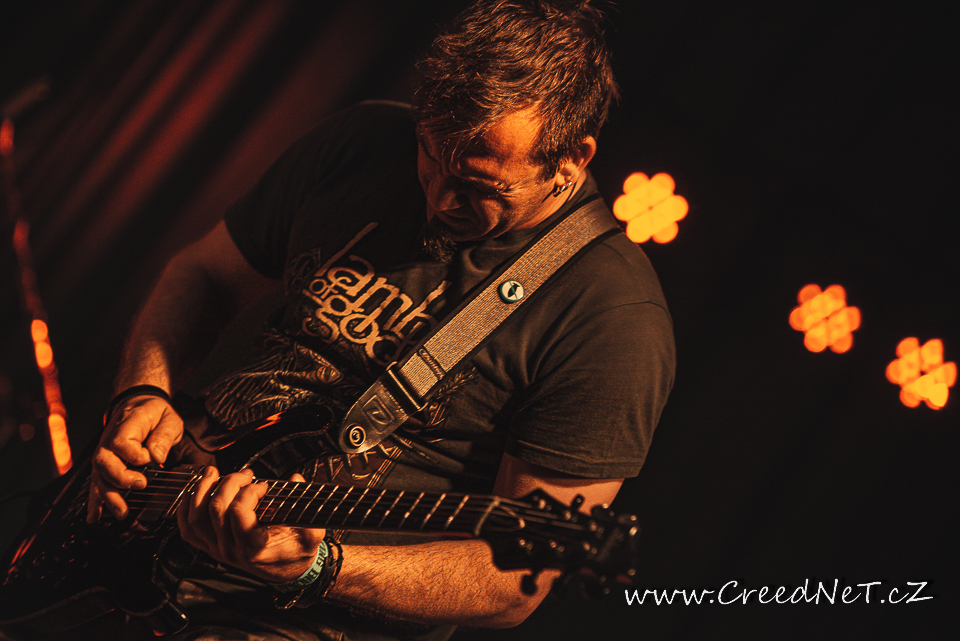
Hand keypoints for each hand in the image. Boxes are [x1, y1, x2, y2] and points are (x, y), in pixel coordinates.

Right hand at [87, 394, 183, 522]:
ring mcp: (105, 452)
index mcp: (127, 425)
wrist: (139, 403)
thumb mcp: (168, 418)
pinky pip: (97, 482)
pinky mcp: (105, 463)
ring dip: (108, 496)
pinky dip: (95, 500)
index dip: (135, 454)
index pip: (122, 442)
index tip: (150, 459)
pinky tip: (95, 516)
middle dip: (120, 479)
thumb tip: (156, 456)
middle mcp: (109, 439)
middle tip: (140, 486)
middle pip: (104, 461)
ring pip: (99, 475)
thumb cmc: (155, 412)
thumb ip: (163, 436)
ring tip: (121, 512)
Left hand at [177, 467, 325, 583]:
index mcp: (255, 547)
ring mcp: (218, 550)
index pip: (238, 512)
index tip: (265, 485)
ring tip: (214, 472)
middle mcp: (232, 550)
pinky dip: (184, 510)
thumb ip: (308, 508)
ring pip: (197, 517)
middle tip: (246, 474)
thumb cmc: (298, 550)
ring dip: (202, 489)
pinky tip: (193, 492)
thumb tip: (296, 479)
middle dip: (230, 482)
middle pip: (216, 508)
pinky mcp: (211, 548)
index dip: (250, 491)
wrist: (288, 570)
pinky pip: (188, 530)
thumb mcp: (312, 533)